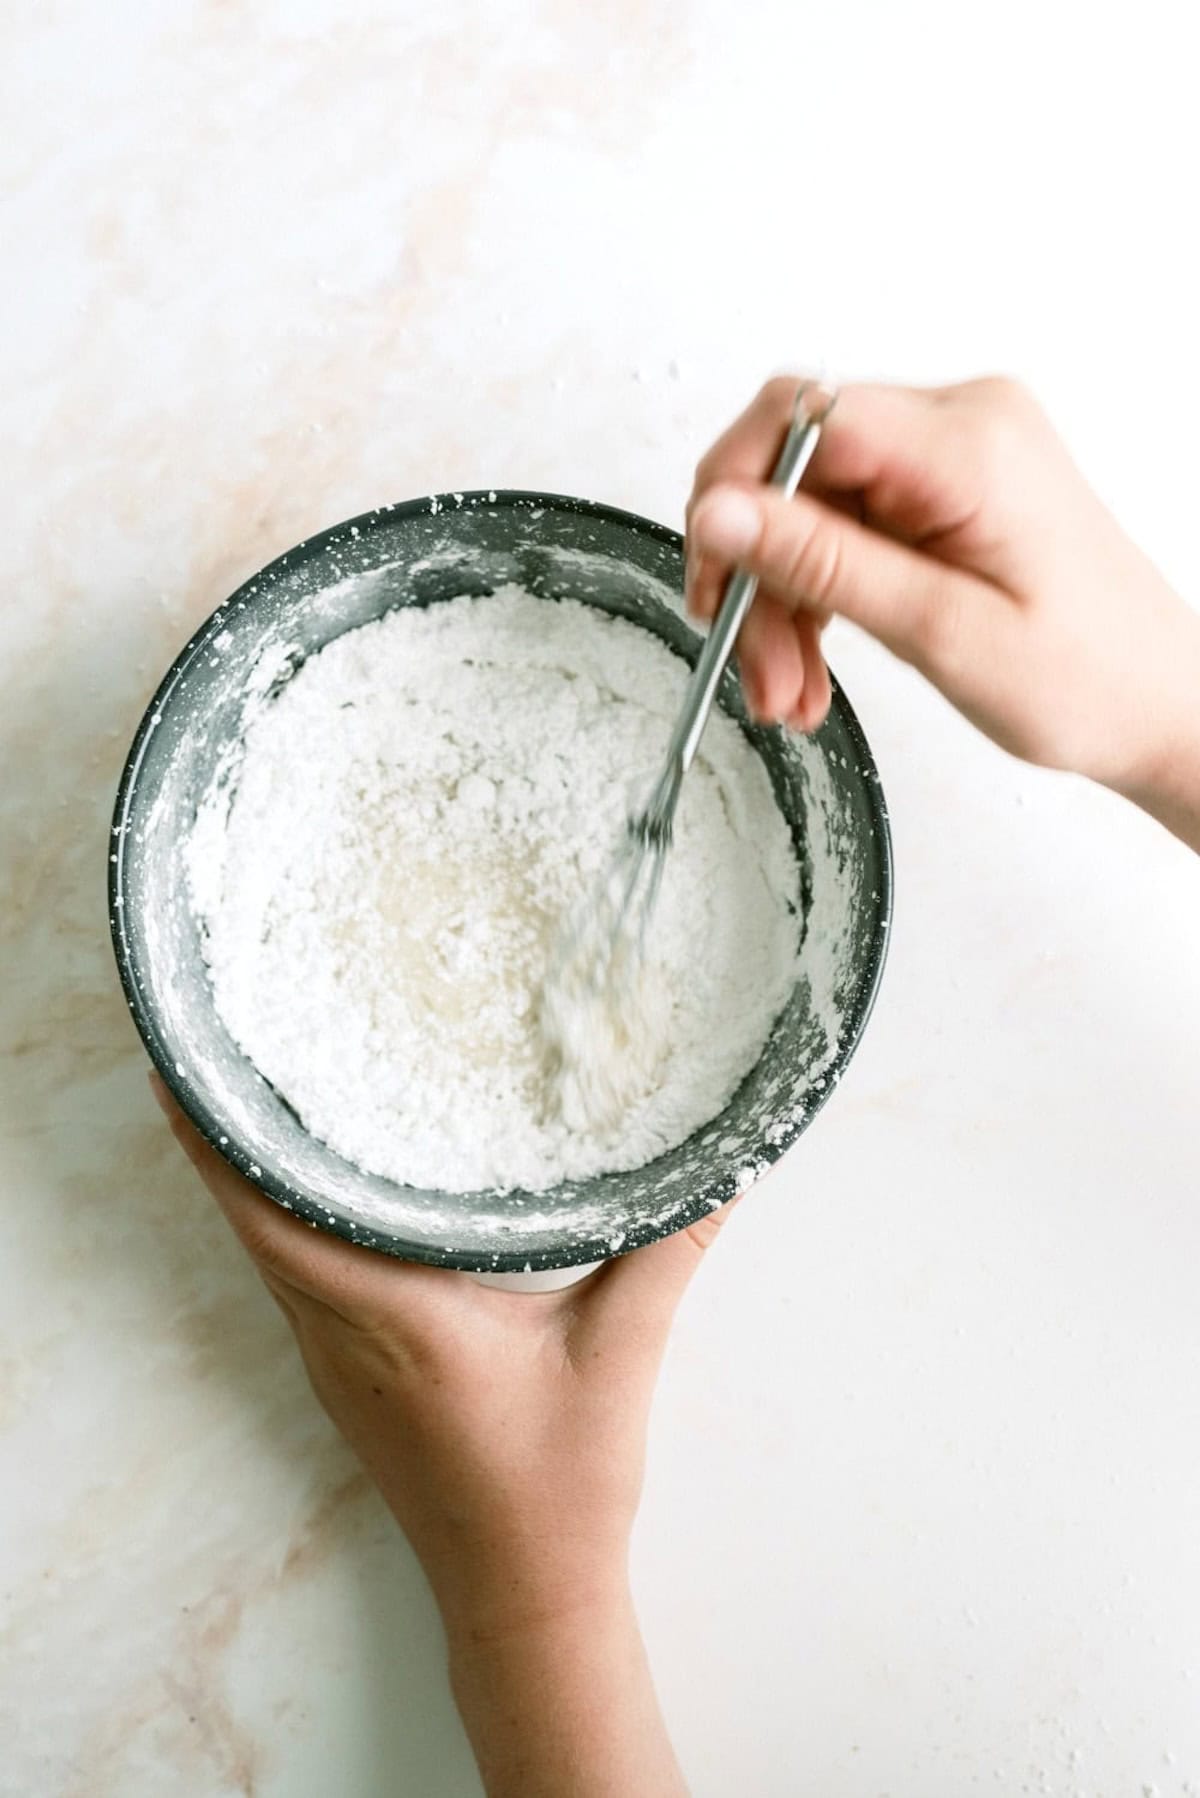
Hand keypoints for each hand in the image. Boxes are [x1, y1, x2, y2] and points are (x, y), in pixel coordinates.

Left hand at [154, 1076, 731, 1795]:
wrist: (525, 1596)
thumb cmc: (564, 1485)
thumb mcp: (623, 1353)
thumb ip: (669, 1249)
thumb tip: (727, 1168)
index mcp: (390, 1320)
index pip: (272, 1218)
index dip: (217, 1143)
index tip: (185, 1072)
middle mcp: (341, 1339)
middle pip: (253, 1225)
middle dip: (225, 1138)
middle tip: (222, 1050)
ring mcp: (336, 1366)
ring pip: (271, 1256)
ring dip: (252, 1183)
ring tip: (255, 1100)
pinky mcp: (350, 1383)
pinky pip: (296, 1284)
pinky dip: (286, 1226)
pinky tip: (318, 1192)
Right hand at [686, 376, 1199, 847]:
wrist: (1162, 707)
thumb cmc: (1089, 680)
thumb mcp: (941, 631)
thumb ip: (823, 564)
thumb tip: (721, 511)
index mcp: (971, 444)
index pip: (802, 415)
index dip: (732, 491)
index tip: (713, 580)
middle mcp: (962, 425)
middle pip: (795, 467)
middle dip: (758, 574)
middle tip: (753, 667)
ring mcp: (953, 455)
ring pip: (808, 506)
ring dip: (781, 601)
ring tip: (790, 690)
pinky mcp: (944, 490)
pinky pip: (843, 524)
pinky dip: (816, 594)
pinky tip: (812, 663)